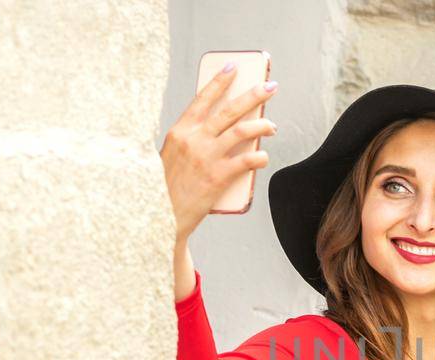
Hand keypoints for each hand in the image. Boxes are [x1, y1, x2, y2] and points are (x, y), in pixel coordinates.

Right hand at [160, 64, 278, 242]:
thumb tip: (224, 130)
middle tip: (270, 86)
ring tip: (272, 124)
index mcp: (180, 131)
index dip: (220, 81)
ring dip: (262, 124)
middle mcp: (193, 139)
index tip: (233, 68)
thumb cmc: (166, 188)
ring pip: (241, 131)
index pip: (202, 99)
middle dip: (253, 95)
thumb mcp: (172, 155)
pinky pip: (247, 160)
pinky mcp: (218, 176)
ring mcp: (206, 157)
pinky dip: (260, 157)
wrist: (161, 216)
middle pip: (229, 110)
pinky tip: (264, 157)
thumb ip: (192, 141)